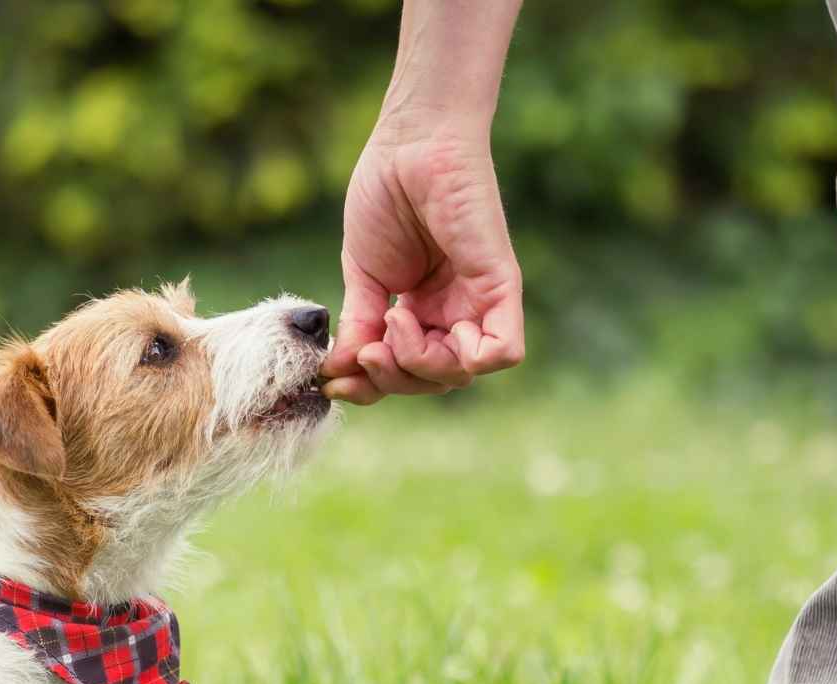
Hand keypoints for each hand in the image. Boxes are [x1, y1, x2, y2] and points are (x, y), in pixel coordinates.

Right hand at [322, 124, 524, 403]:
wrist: (408, 144)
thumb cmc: (385, 195)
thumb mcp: (361, 275)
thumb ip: (359, 326)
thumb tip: (338, 374)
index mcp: (421, 311)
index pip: (404, 372)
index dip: (370, 386)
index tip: (333, 379)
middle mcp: (452, 312)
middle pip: (431, 381)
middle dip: (392, 379)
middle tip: (368, 350)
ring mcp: (477, 302)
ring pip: (461, 374)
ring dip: (417, 364)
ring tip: (393, 319)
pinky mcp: (500, 286)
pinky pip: (504, 352)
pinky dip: (467, 359)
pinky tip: (427, 325)